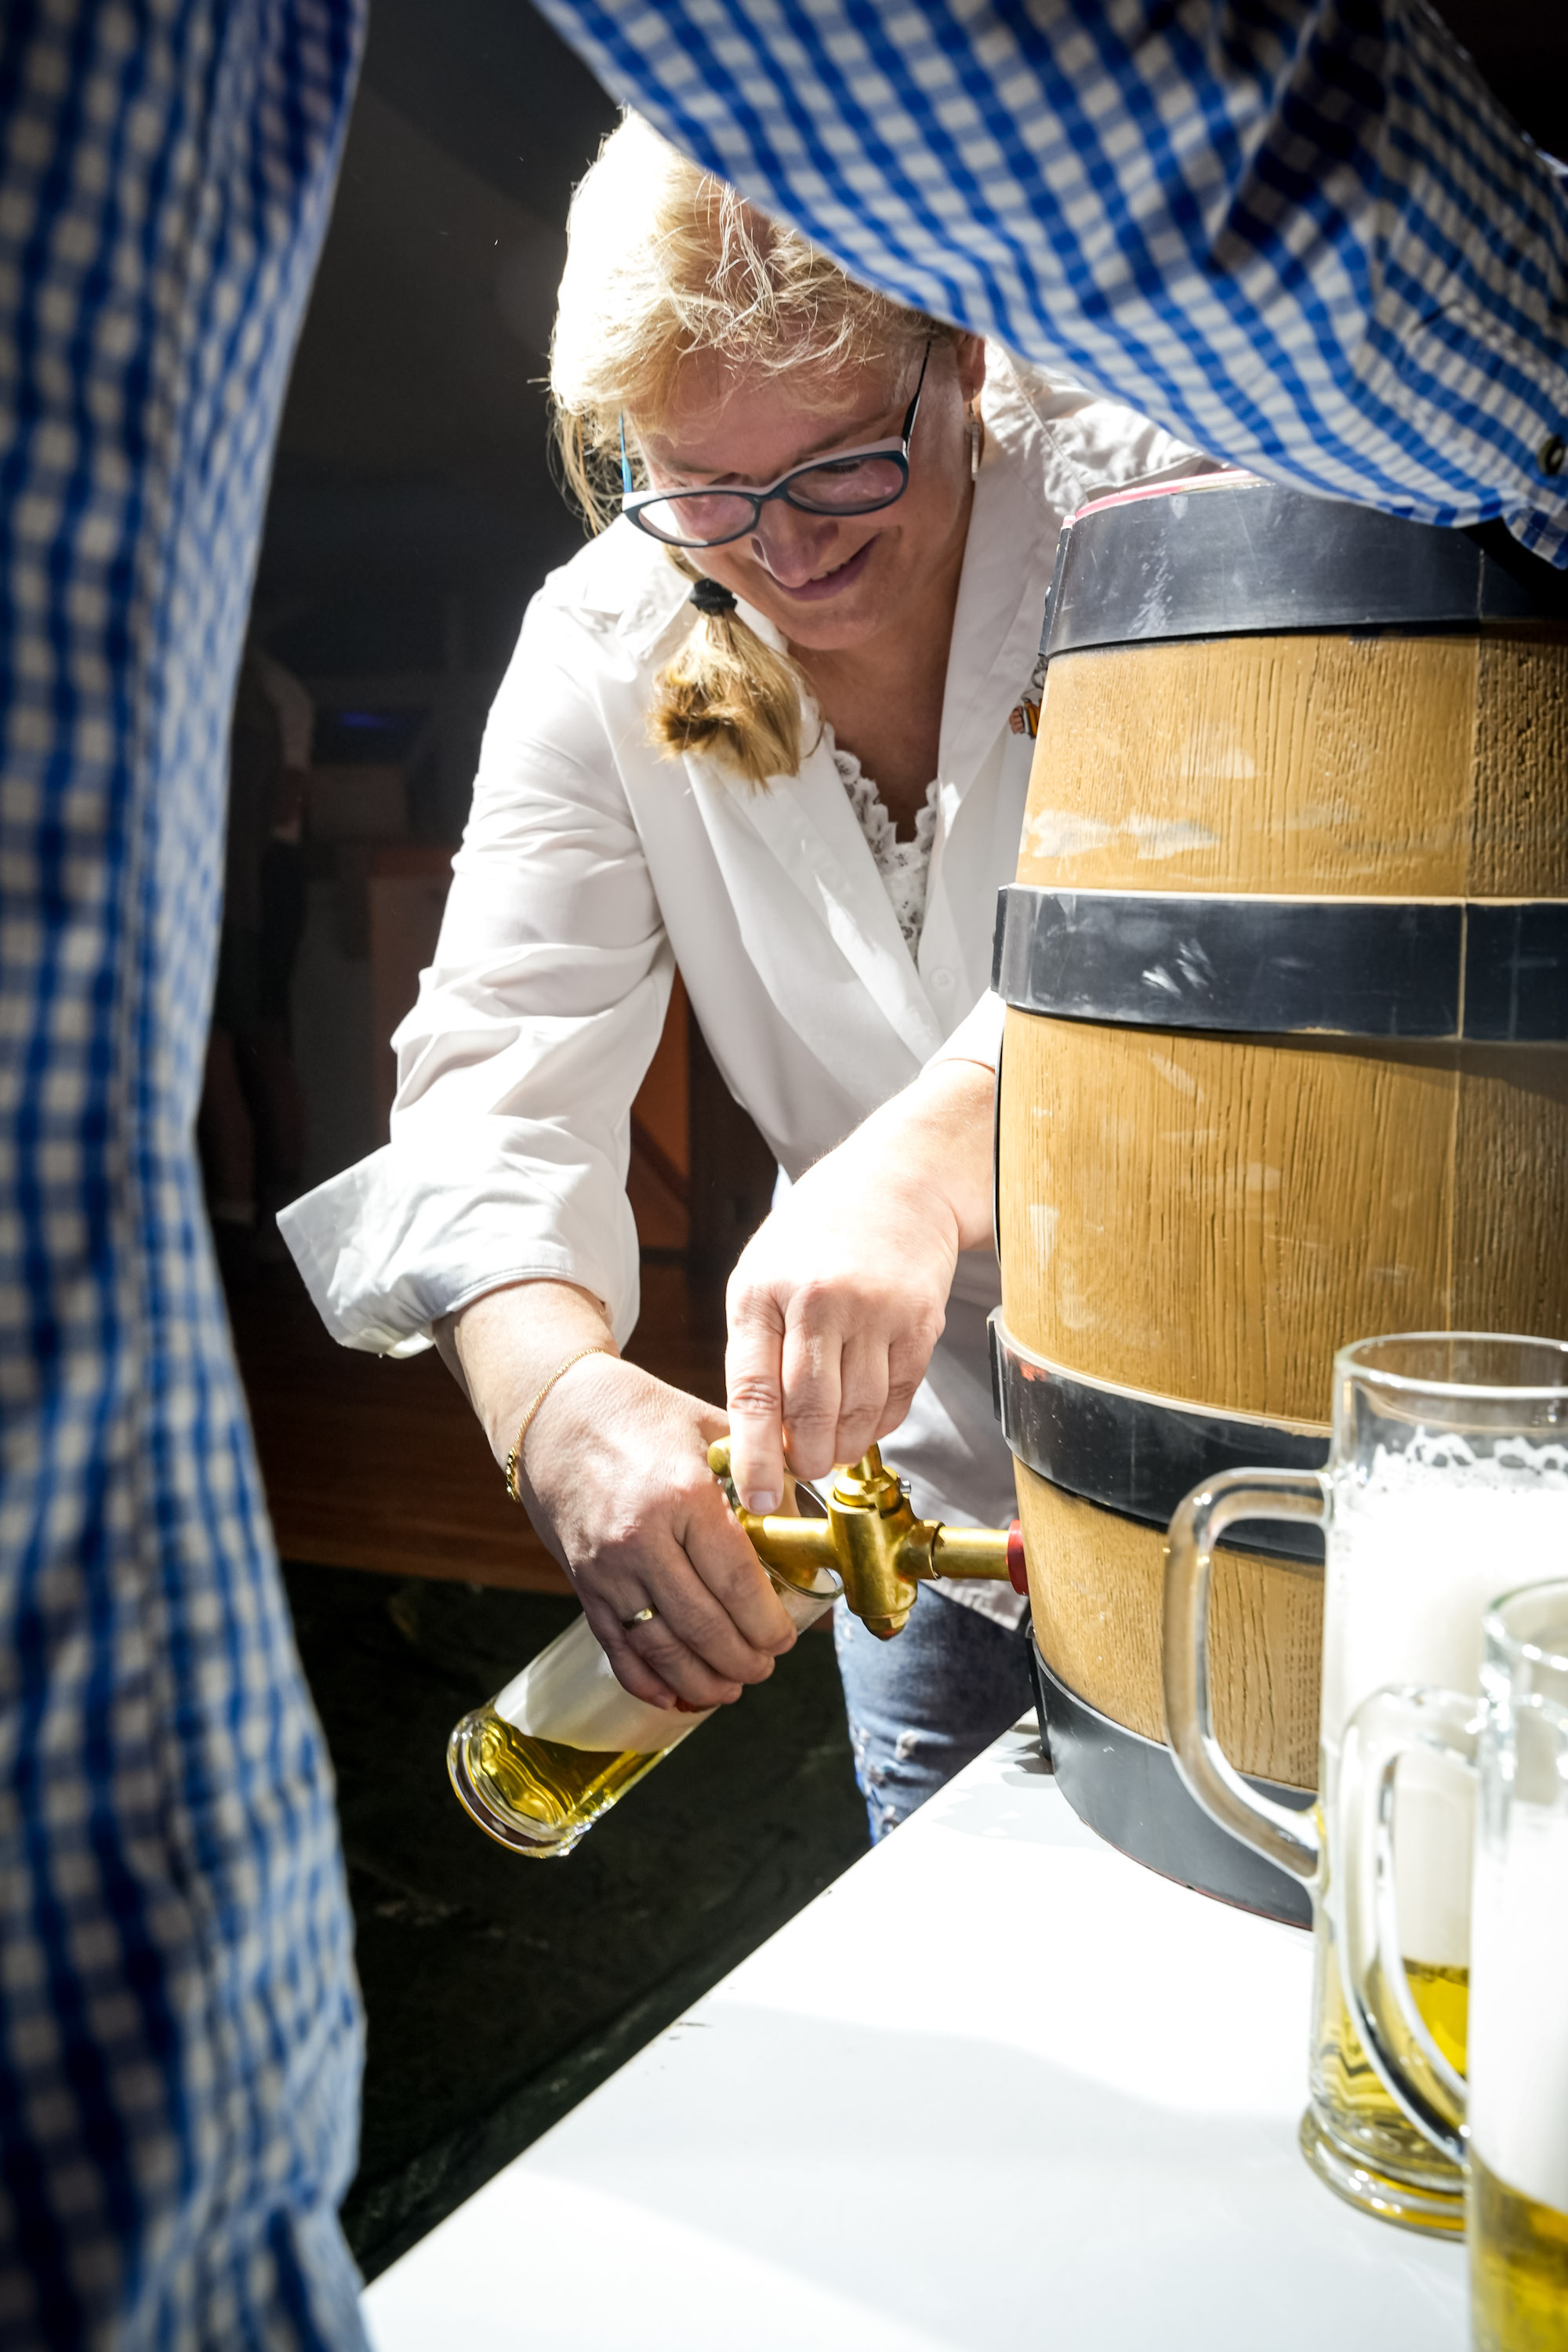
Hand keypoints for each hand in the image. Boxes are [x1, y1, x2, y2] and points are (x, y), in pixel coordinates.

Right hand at [523, 1354, 796, 1709]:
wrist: (554, 1413)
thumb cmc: (641, 1415)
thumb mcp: (710, 1429)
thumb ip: (762, 1476)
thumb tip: (805, 1529)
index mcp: (683, 1496)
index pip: (737, 1582)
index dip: (768, 1623)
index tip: (786, 1638)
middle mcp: (640, 1539)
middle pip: (703, 1626)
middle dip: (743, 1659)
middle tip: (765, 1665)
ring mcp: (606, 1568)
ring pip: (660, 1649)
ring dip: (701, 1681)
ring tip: (731, 1687)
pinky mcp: (581, 1584)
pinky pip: (616, 1648)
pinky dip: (647, 1682)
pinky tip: (674, 1695)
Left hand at [724, 1058, 994, 1510]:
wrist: (898, 1181)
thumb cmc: (816, 1235)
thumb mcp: (760, 1276)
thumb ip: (755, 1351)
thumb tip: (756, 1438)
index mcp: (763, 1292)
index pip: (753, 1393)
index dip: (754, 1456)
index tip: (753, 1499)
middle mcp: (819, 1301)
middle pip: (810, 1414)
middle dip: (804, 1461)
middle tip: (801, 1471)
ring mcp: (875, 1311)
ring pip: (858, 1414)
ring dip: (843, 1447)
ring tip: (831, 1450)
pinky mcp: (920, 1321)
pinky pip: (898, 1397)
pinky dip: (879, 1424)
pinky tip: (865, 1421)